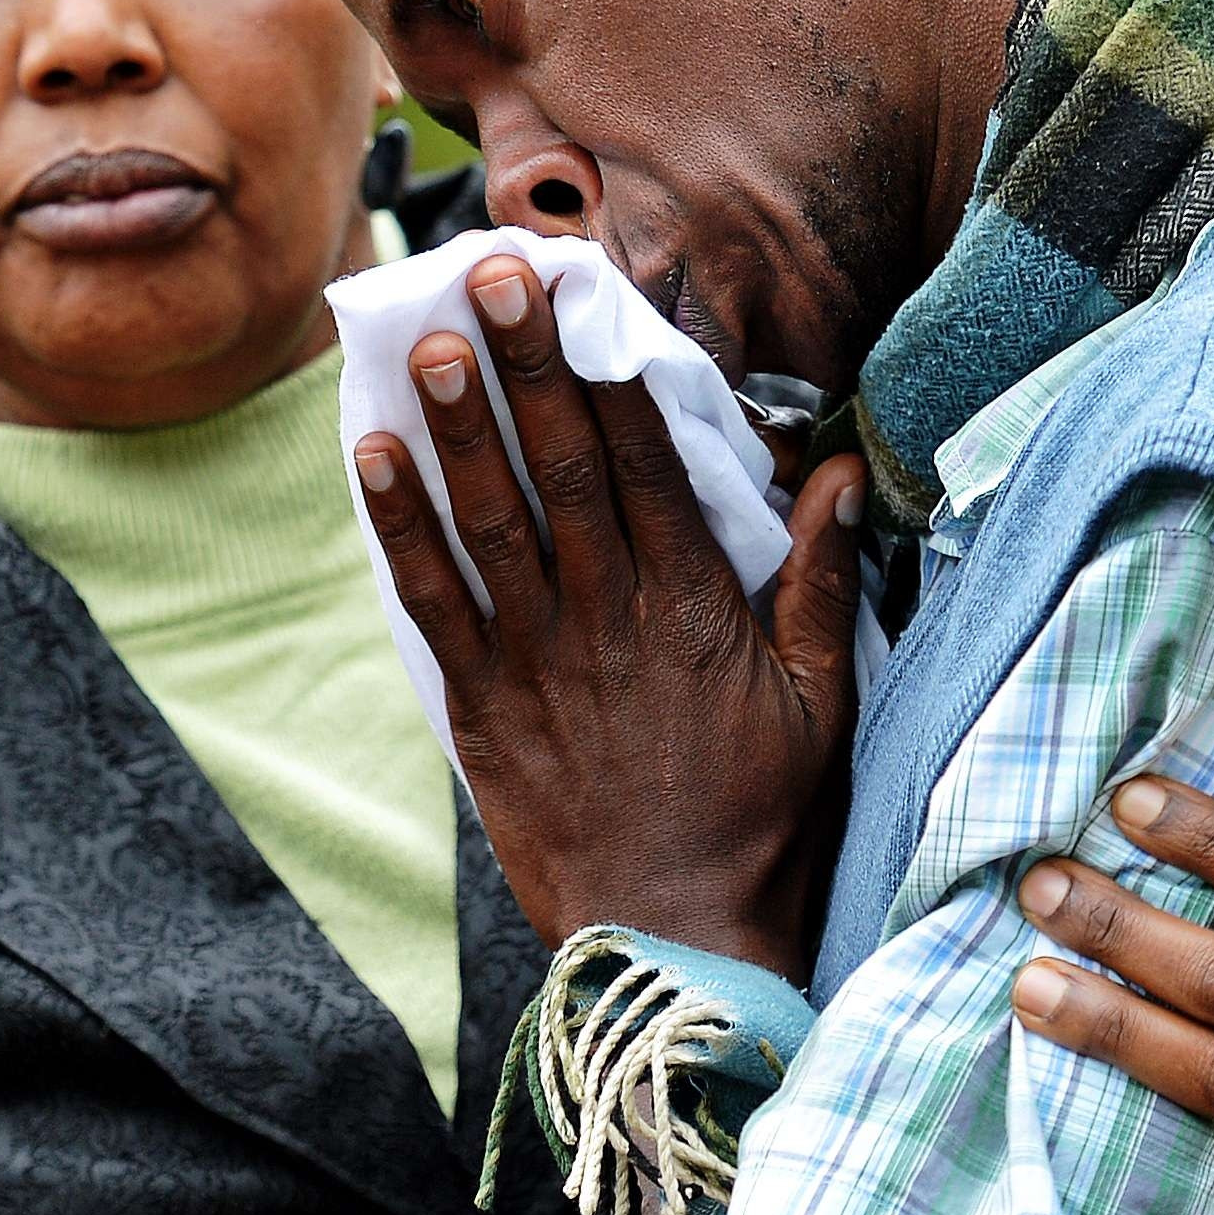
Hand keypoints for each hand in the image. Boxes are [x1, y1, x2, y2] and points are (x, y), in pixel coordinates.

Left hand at [350, 254, 865, 966]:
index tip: (581, 292)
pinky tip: (373, 456)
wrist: (680, 939)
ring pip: (490, 521)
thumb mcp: (827, 703)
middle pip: (561, 467)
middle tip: (493, 275)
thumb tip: (840, 474)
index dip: (606, 368)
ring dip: (457, 428)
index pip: (644, 461)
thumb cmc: (767, 821)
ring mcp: (540, 662)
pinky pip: (433, 603)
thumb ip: (828, 583)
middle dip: (524, 365)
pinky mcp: (485, 709)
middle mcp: (611, 618)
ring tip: (431, 342)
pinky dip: (401, 528)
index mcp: (697, 607)